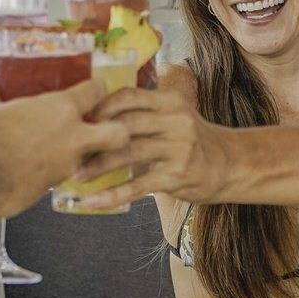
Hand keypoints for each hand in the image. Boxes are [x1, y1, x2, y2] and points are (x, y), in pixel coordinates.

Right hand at [0, 75, 125, 217]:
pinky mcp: (55, 186)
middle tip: (101, 128)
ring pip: (96, 159)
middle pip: (118, 133)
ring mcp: (67, 164)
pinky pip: (68, 176)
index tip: (94, 89)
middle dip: (117, 131)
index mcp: (59, 108)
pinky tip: (43, 169)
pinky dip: (60, 172)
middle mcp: (72, 136)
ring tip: (67, 151)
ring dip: (88, 155)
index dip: (98, 89)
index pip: (95, 91)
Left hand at [67, 87, 229, 210]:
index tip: (78, 117)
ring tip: (76, 175)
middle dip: (93, 137)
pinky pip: (138, 186)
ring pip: (129, 153)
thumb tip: (95, 116)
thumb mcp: (173, 117)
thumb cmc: (191, 141)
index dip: (101, 105)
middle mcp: (175, 121)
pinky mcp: (177, 176)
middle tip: (68, 148)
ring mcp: (178, 148)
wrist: (230, 165)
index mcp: (169, 102)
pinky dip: (113, 194)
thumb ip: (143, 113)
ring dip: (98, 165)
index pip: (130, 95)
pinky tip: (94, 201)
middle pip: (125, 124)